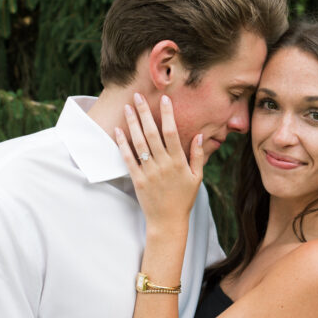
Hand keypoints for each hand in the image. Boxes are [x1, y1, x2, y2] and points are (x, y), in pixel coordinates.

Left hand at [115, 94, 203, 228]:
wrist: (168, 221)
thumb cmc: (184, 199)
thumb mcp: (196, 177)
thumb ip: (198, 155)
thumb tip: (199, 135)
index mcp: (179, 162)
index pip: (172, 132)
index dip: (167, 115)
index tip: (164, 99)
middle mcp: (163, 164)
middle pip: (152, 133)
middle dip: (144, 113)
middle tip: (138, 96)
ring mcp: (149, 172)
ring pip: (139, 143)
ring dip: (132, 123)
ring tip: (128, 108)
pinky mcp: (137, 179)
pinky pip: (128, 158)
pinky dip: (123, 144)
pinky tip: (118, 130)